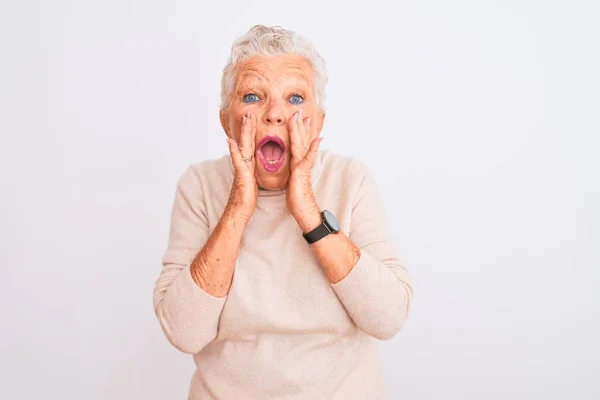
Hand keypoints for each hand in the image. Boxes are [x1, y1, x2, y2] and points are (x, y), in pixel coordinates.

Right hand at [226, 112, 257, 220]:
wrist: (239, 210)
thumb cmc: (246, 197)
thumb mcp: (252, 180)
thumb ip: (252, 170)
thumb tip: (255, 164)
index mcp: (249, 164)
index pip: (251, 144)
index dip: (253, 132)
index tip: (255, 118)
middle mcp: (243, 163)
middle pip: (246, 141)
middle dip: (248, 126)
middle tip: (250, 111)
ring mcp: (241, 168)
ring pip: (242, 146)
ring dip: (243, 132)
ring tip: (245, 119)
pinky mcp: (241, 176)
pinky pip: (237, 161)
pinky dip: (233, 151)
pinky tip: (230, 141)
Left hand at [286, 109, 322, 230]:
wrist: (305, 210)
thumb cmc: (297, 198)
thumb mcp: (292, 181)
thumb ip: (293, 171)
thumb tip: (293, 166)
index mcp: (296, 163)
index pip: (295, 144)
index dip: (295, 131)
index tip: (294, 118)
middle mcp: (301, 163)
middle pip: (299, 140)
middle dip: (298, 125)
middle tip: (298, 110)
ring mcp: (303, 167)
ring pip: (301, 145)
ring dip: (301, 131)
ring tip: (301, 118)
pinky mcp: (302, 172)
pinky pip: (307, 158)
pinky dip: (312, 148)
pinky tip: (318, 139)